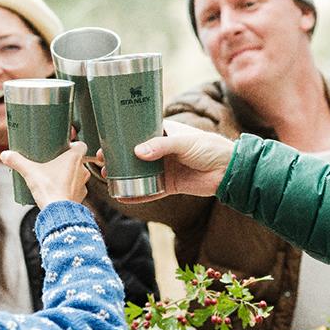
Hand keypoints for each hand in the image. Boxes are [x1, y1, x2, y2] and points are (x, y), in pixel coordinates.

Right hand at [0, 141, 88, 208]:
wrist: (58, 214)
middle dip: (67, 161)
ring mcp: (83, 185)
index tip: (63, 147)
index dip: (73, 145)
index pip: (81, 145)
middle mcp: (82, 170)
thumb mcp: (30, 172)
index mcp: (74, 158)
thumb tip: (5, 155)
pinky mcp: (80, 197)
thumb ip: (17, 161)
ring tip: (54, 178)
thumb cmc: (49, 189)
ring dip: (69, 175)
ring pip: (78, 175)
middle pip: (78, 161)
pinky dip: (69, 189)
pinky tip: (58, 191)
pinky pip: (76, 190)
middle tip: (54, 162)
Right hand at [98, 120, 234, 202]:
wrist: (228, 170)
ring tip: (107, 177)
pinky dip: (138, 195)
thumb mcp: (184, 142)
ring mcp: (164, 169)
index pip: (137, 133)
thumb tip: (137, 152)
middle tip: (101, 161)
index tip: (106, 140)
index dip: (121, 137)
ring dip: (123, 176)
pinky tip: (124, 196)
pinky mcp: (169, 185)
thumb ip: (161, 146)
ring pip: (138, 173)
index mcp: (163, 133)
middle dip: (117, 158)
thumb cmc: (209, 147)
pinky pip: (150, 191)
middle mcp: (161, 151)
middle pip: (133, 154)